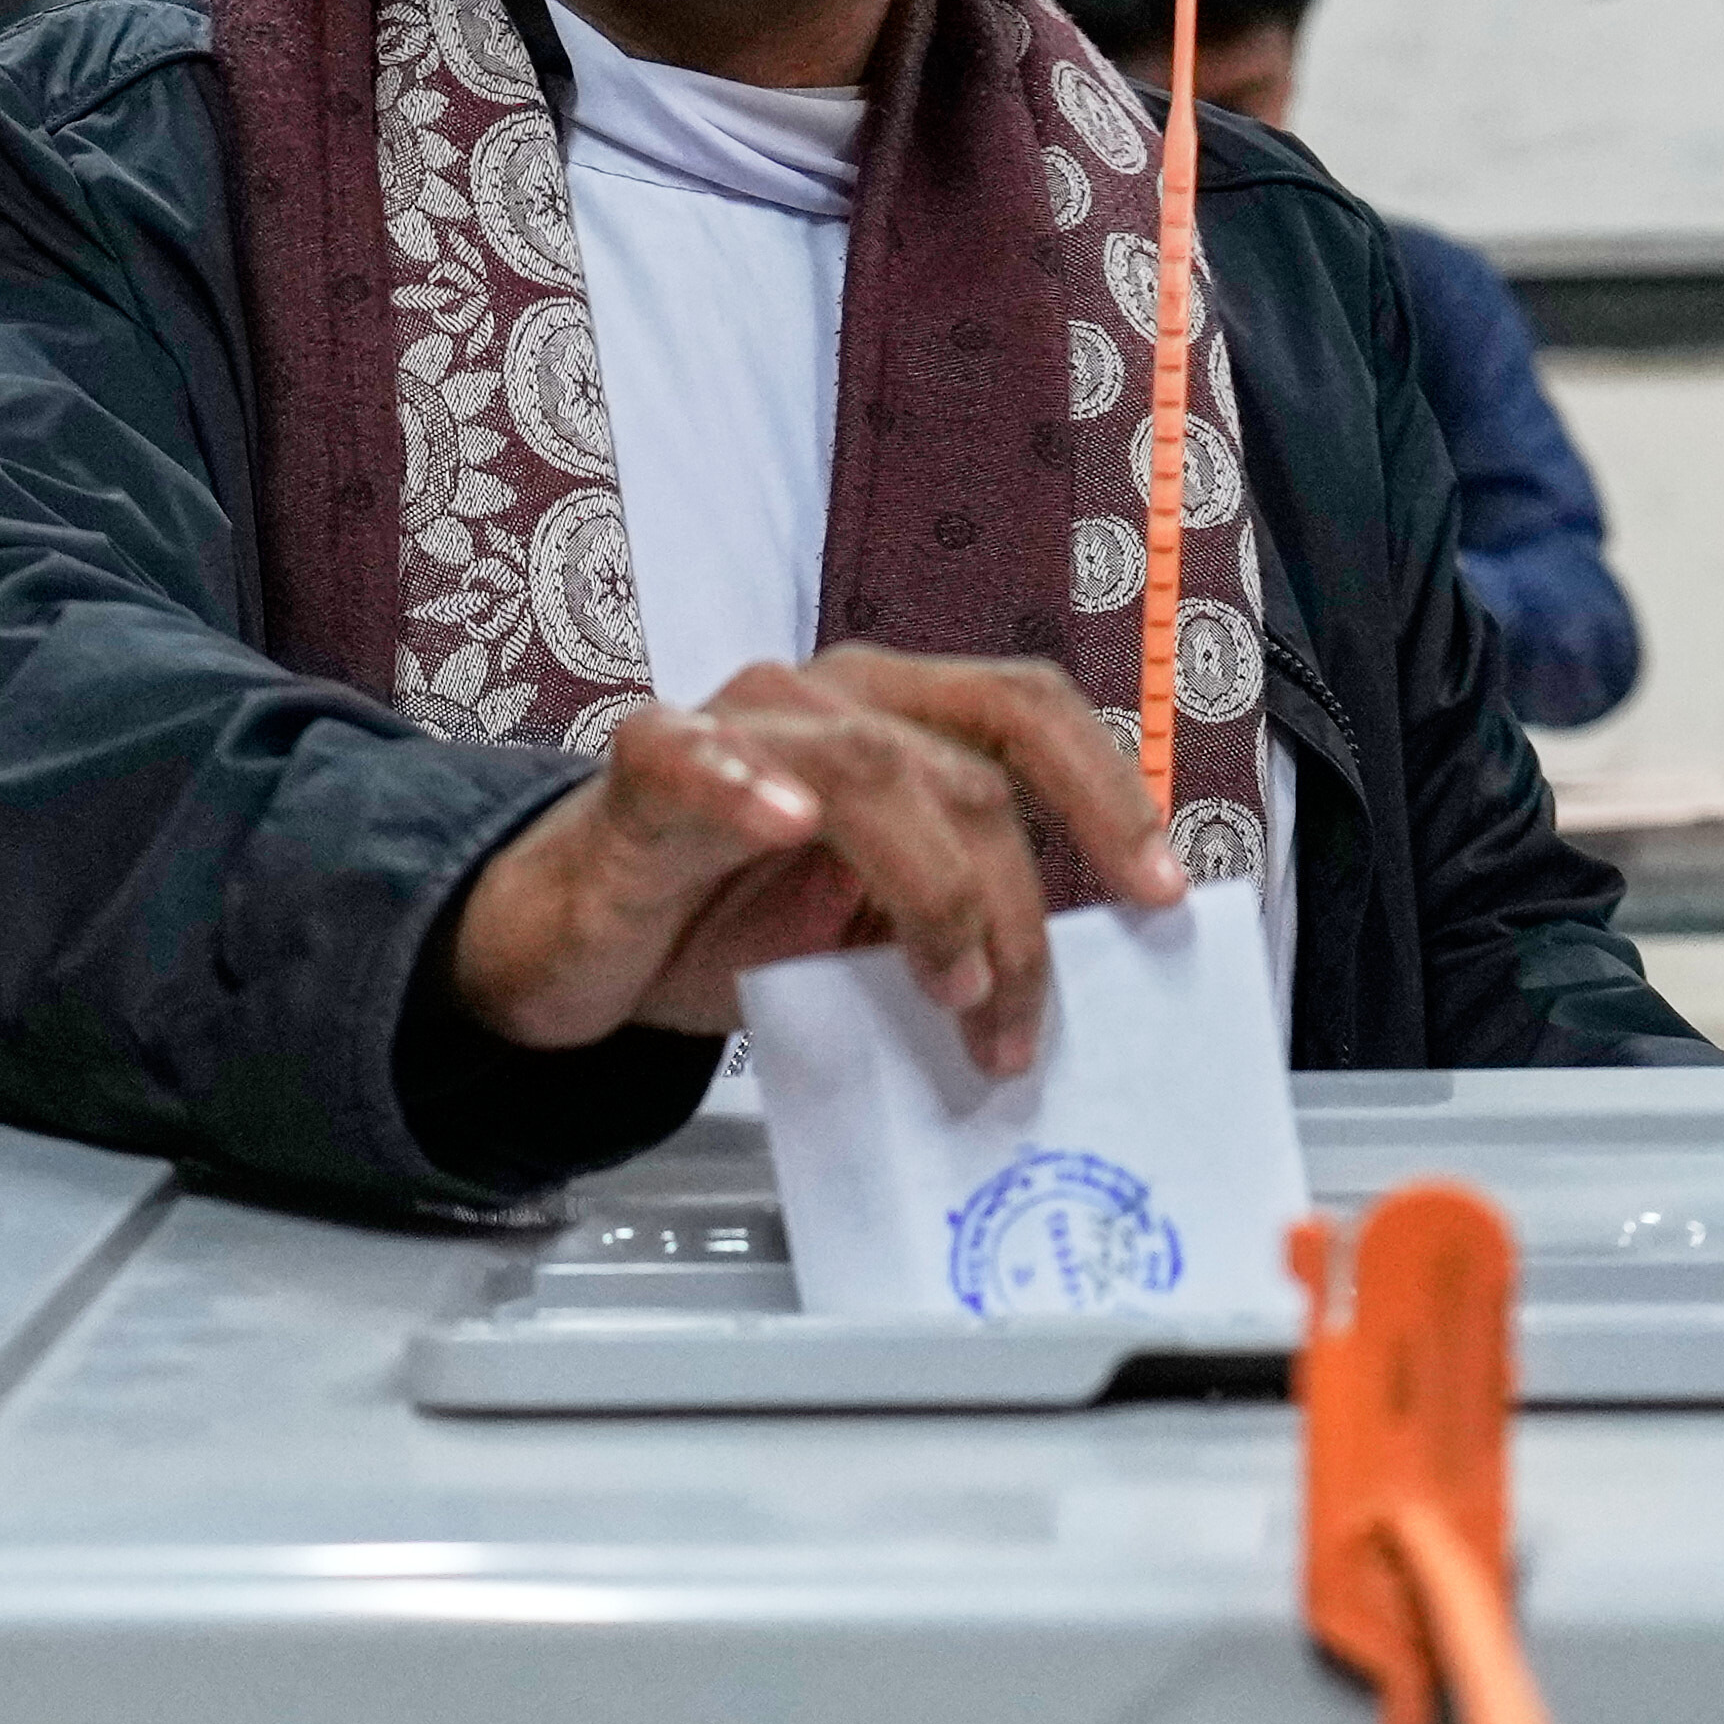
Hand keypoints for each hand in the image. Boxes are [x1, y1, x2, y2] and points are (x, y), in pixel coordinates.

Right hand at [439, 645, 1188, 1081]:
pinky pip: (694, 755)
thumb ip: (949, 919)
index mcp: (895, 715)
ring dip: (930, 896)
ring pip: (871, 771)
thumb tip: (1053, 973)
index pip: (1026, 713)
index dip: (1106, 792)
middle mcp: (826, 695)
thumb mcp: (864, 934)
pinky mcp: (644, 766)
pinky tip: (781, 825)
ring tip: (944, 994)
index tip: (1158, 894)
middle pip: (966, 771)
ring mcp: (734, 721)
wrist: (565, 948)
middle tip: (1014, 1028)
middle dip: (1017, 911)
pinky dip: (744, 784)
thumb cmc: (714, 925)